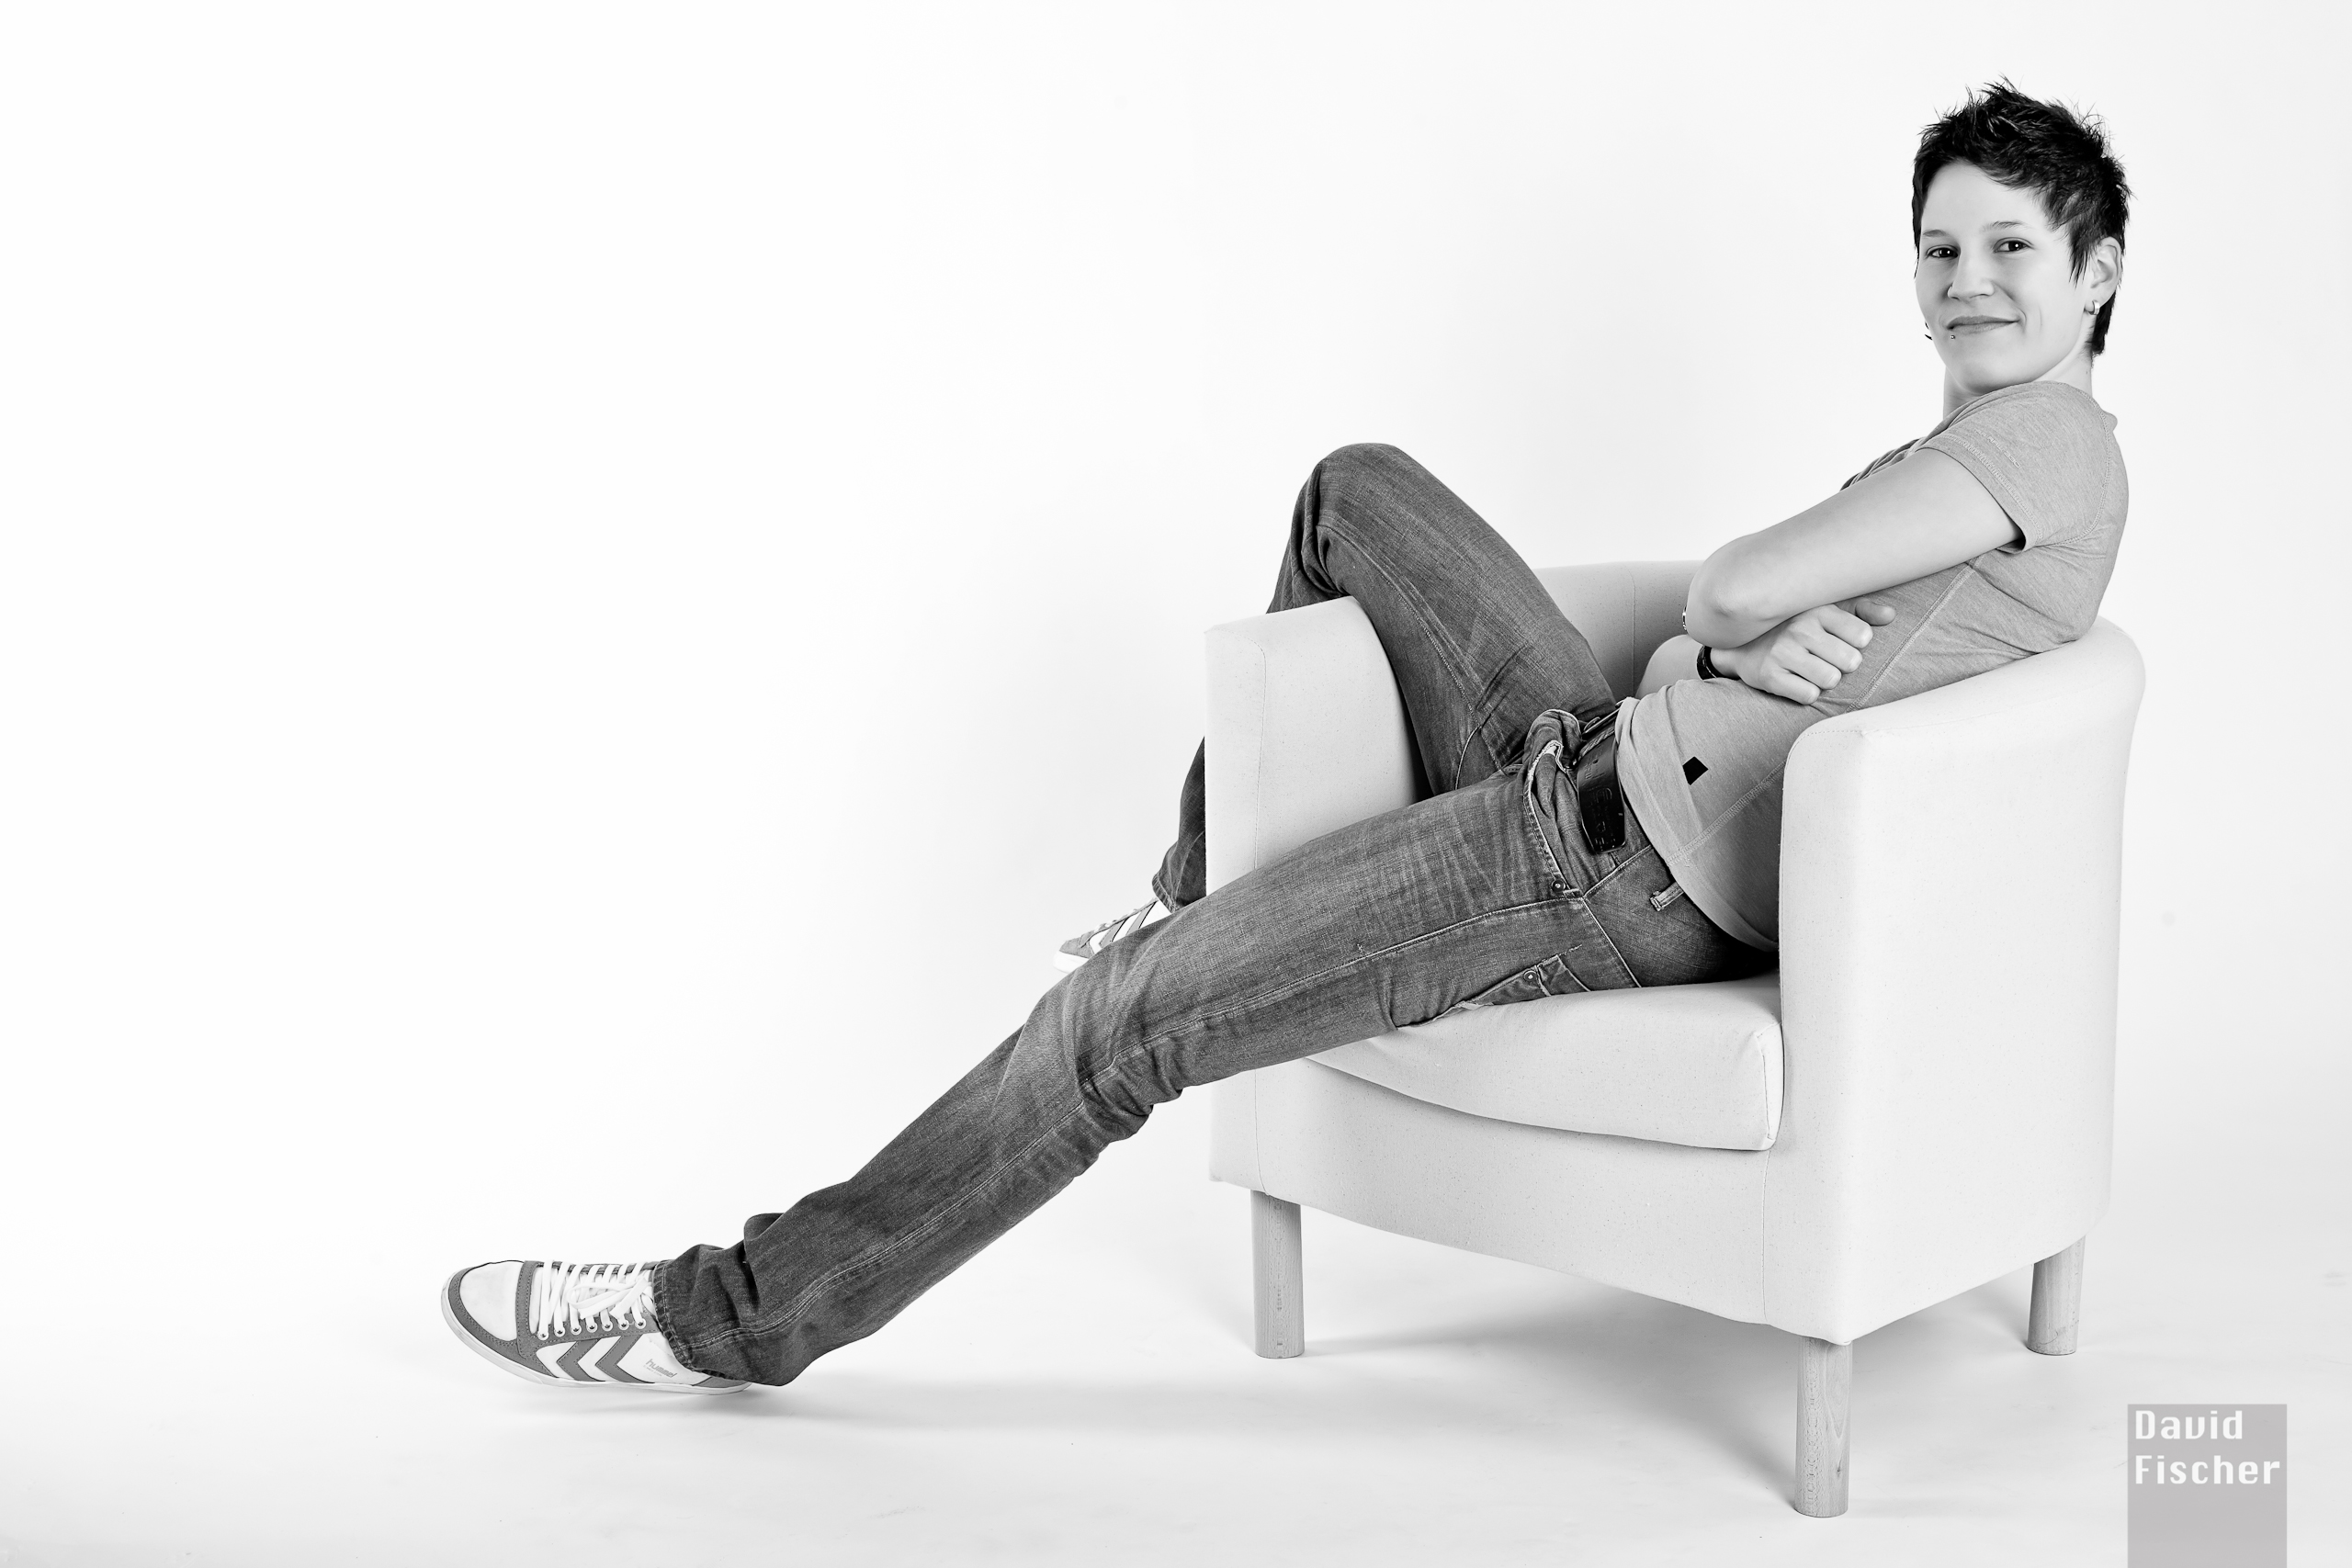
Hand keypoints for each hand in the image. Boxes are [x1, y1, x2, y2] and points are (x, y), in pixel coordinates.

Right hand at [1712, 598, 1895, 703]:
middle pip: (1851, 662)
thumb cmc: (1794, 626)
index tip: (1841, 642)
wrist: (1741, 643)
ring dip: (1825, 681)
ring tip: (1811, 671)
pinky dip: (1806, 693)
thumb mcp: (1825, 611)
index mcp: (1818, 610)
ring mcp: (1783, 652)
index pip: (1863, 636)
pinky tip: (1796, 681)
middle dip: (1842, 665)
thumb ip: (1862, 611)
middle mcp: (1800, 628)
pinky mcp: (1769, 675)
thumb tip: (1891, 616)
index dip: (1857, 645)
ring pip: (1831, 680)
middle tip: (1825, 659)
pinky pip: (1808, 695)